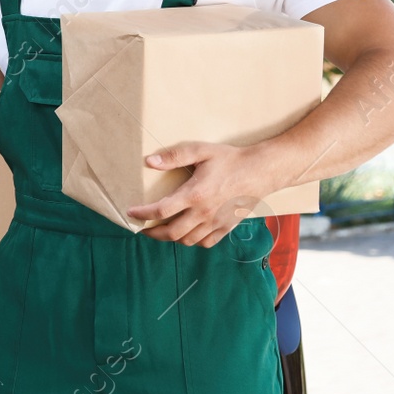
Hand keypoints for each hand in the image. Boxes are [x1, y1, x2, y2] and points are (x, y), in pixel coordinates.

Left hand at [126, 141, 275, 245]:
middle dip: (152, 233)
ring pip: (187, 240)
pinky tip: (186, 232)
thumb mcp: (201, 151)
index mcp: (195, 194)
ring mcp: (216, 223)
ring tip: (161, 230)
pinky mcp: (227, 227)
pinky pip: (205, 242)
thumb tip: (150, 162)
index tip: (131, 213)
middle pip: (171, 233)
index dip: (142, 215)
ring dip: (171, 238)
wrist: (262, 171)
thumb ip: (174, 156)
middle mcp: (204, 213)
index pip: (161, 211)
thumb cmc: (230, 159)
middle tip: (142, 228)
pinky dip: (192, 241)